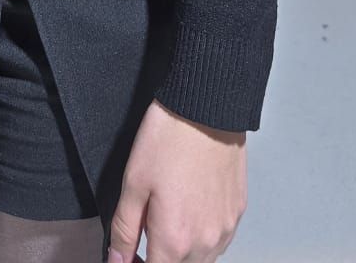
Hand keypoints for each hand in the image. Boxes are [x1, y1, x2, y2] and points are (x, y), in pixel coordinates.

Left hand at [105, 100, 246, 262]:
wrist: (207, 108)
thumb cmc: (169, 139)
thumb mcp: (133, 183)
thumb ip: (124, 230)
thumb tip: (117, 261)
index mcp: (175, 240)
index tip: (130, 255)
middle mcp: (205, 243)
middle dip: (161, 259)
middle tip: (146, 233)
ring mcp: (225, 229)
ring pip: (202, 260)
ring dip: (183, 252)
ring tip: (169, 218)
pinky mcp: (237, 213)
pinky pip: (219, 242)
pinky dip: (203, 238)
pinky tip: (191, 212)